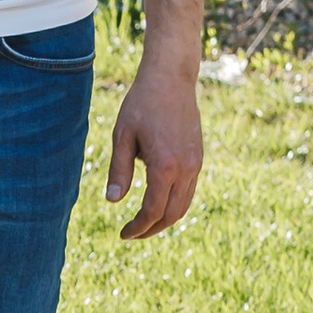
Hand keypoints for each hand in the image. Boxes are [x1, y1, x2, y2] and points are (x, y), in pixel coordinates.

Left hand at [107, 52, 202, 239]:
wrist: (171, 79)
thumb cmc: (141, 104)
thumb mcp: (122, 136)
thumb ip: (119, 170)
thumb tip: (113, 202)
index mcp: (165, 166)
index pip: (152, 210)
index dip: (137, 227)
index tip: (122, 234)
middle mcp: (186, 168)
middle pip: (172, 214)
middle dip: (151, 229)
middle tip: (131, 234)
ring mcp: (196, 164)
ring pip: (184, 205)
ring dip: (165, 219)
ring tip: (144, 223)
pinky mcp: (199, 158)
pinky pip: (189, 191)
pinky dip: (174, 204)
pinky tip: (158, 202)